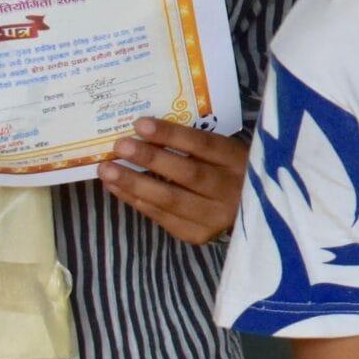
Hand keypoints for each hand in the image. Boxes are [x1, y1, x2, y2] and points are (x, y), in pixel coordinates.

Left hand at [100, 117, 247, 244]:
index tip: (140, 124)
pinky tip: (117, 188)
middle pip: (188, 174)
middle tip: (120, 146)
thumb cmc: (228, 173)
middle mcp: (231, 191)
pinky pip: (163, 217)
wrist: (252, 212)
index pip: (205, 145)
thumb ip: (194, 144)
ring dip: (134, 184)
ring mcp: (215, 217)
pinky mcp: (198, 234)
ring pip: (170, 200)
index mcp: (239, 161)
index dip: (171, 136)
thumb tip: (145, 131)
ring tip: (106, 170)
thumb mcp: (223, 152)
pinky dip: (137, 201)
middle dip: (150, 160)